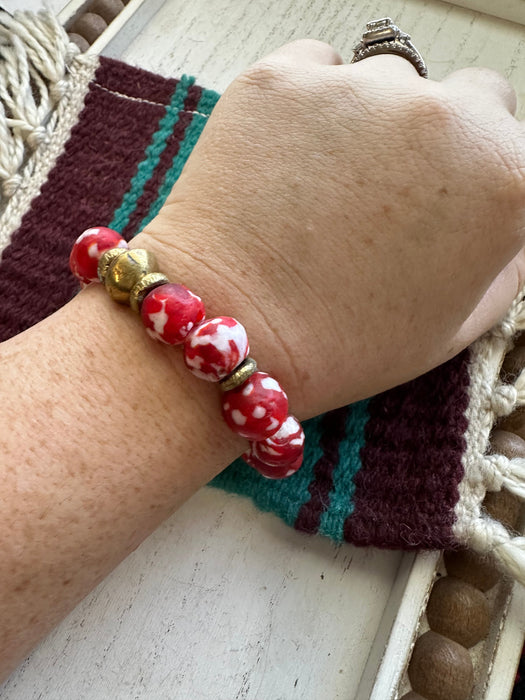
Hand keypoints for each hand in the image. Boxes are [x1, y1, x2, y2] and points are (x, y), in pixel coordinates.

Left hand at [135, 40, 524, 417]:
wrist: (233, 330)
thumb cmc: (342, 343)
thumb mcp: (453, 326)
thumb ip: (504, 264)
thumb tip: (504, 219)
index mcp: (501, 179)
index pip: (509, 132)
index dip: (475, 168)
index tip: (444, 192)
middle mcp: (443, 118)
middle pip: (464, 93)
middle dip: (437, 133)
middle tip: (388, 187)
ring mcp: (360, 89)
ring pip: (384, 80)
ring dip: (366, 120)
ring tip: (321, 187)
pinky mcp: (283, 78)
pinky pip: (315, 70)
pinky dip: (308, 105)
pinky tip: (286, 163)